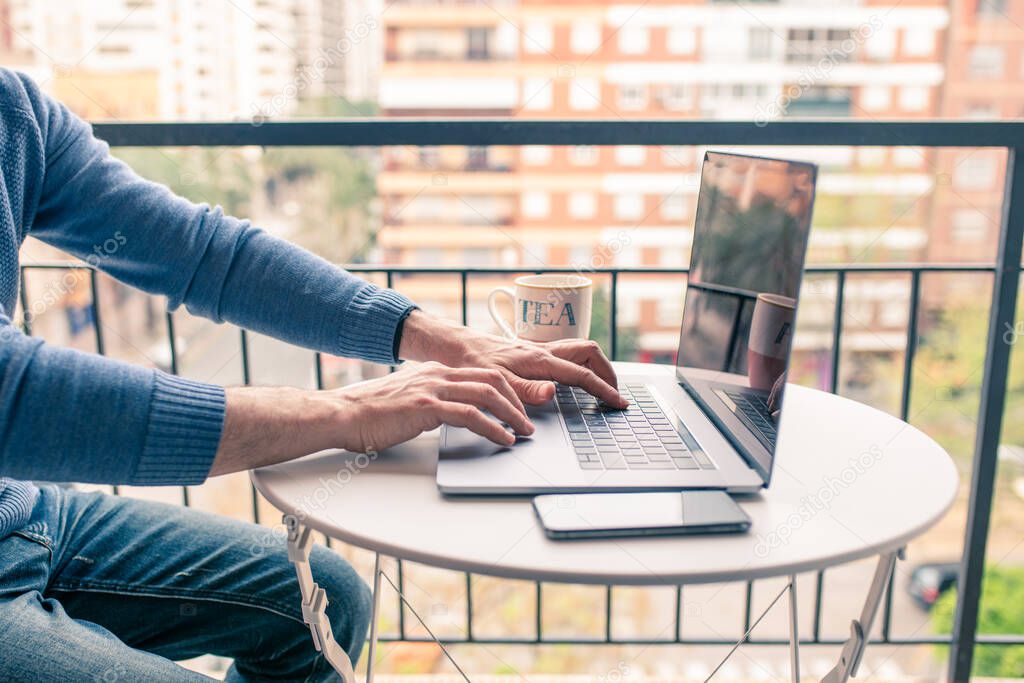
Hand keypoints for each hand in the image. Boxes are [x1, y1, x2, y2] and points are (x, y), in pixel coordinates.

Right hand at [326, 361, 531, 451]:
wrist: (342, 413)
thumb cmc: (369, 413)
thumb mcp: (408, 400)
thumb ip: (432, 402)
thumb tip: (452, 416)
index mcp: (434, 371)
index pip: (482, 374)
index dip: (506, 391)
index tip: (518, 408)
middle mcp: (437, 374)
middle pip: (492, 380)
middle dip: (517, 401)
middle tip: (528, 422)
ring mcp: (433, 388)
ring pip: (487, 395)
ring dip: (512, 415)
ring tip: (523, 433)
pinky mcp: (427, 407)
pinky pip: (471, 416)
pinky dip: (494, 429)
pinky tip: (503, 440)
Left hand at [398, 310, 627, 408]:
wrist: (455, 347)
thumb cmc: (472, 363)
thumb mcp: (496, 382)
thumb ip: (526, 390)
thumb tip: (552, 393)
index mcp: (539, 359)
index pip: (583, 374)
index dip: (604, 390)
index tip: (619, 402)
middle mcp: (543, 350)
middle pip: (590, 353)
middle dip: (608, 372)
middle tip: (615, 392)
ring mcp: (540, 349)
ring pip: (580, 350)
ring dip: (596, 366)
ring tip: (603, 387)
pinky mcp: (533, 352)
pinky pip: (567, 354)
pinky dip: (580, 365)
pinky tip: (577, 379)